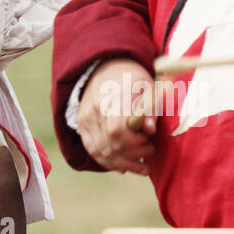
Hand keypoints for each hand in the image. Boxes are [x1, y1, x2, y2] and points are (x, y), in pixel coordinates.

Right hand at [77, 58, 159, 174]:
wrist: (106, 67)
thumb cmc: (132, 77)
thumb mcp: (148, 86)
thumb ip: (150, 108)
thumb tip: (150, 129)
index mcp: (111, 99)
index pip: (117, 130)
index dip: (135, 143)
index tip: (149, 140)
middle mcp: (94, 110)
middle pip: (110, 144)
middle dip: (133, 155)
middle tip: (150, 150)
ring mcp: (85, 118)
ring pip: (101, 151)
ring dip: (123, 164)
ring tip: (142, 167)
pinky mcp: (82, 125)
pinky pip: (92, 150)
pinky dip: (108, 162)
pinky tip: (123, 167)